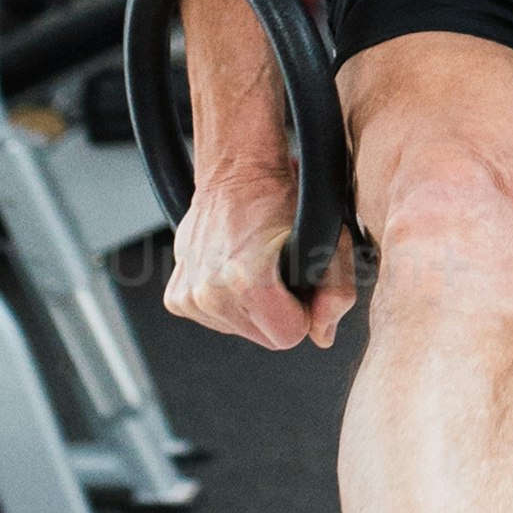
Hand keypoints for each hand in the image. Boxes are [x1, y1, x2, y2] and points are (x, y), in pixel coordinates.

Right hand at [164, 155, 356, 353]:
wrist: (236, 173)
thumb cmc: (279, 199)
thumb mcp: (327, 239)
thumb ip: (336, 292)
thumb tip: (323, 334)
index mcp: (246, 282)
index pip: (289, 337)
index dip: (302, 313)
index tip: (299, 286)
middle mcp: (210, 294)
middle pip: (265, 338)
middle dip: (279, 312)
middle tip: (279, 273)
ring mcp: (190, 298)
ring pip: (240, 331)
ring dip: (253, 307)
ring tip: (255, 268)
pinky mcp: (177, 298)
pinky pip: (215, 320)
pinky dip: (229, 303)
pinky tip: (233, 272)